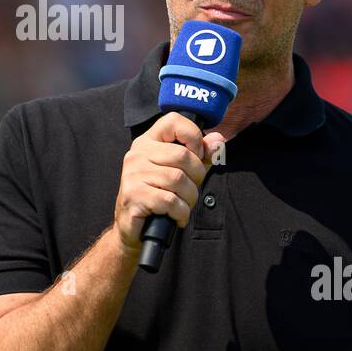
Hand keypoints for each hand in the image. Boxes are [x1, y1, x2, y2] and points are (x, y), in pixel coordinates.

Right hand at [113, 112, 224, 251]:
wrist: (133, 229)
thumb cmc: (159, 197)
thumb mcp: (183, 173)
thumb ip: (201, 156)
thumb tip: (218, 140)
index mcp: (148, 142)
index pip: (173, 121)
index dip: (193, 136)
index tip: (197, 156)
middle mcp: (137, 154)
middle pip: (182, 155)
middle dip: (197, 177)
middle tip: (191, 190)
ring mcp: (133, 174)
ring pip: (178, 179)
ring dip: (189, 198)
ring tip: (183, 206)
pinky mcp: (133, 195)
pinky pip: (169, 200)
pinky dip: (180, 212)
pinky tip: (176, 216)